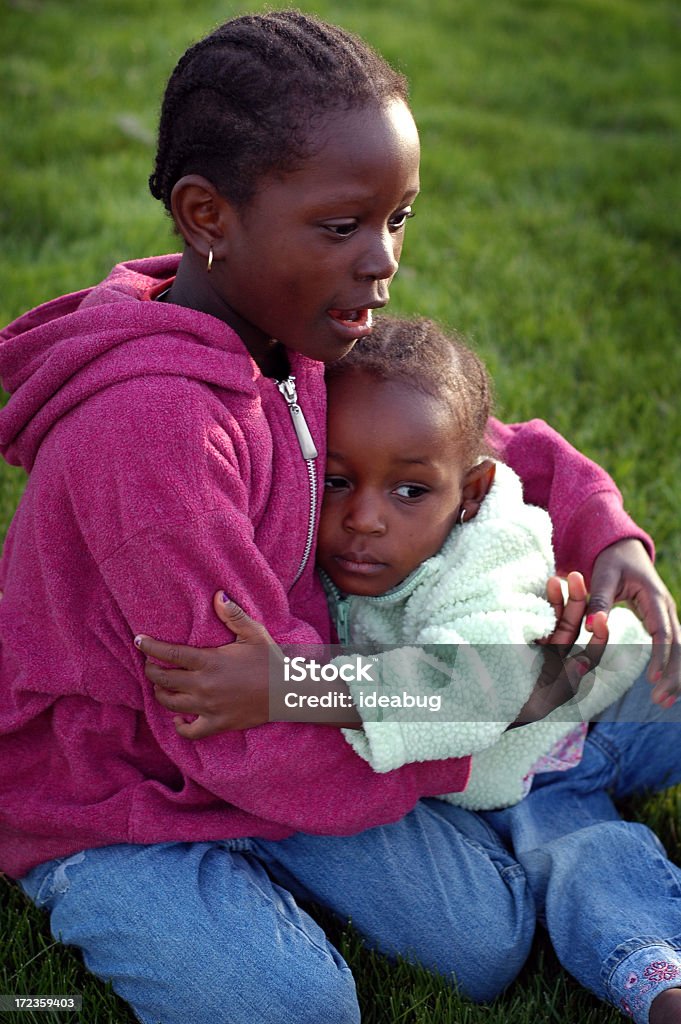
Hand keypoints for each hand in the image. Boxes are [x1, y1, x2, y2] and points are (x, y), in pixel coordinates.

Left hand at [135, 594, 282, 738]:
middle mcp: (204, 685)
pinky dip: (180, 726)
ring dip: (160, 693)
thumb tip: (217, 595)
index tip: (139, 640)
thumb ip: (233, 615)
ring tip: (160, 685)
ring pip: (171, 703)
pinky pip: (190, 732)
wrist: (288, 692)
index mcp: (210, 661)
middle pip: (164, 680)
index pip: (170, 654)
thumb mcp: (254, 633)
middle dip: (151, 670)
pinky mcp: (217, 723)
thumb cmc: (271, 660)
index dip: (150, 647)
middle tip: (149, 663)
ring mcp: (209, 707)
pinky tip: (178, 718)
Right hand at [512, 572, 608, 725]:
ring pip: (552, 618)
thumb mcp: (540, 704)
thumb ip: (564, 684)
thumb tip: (584, 661)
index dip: (598, 635)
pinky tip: (535, 589)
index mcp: (563, 672)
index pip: (588, 652)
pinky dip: (535, 603)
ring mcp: (534, 644)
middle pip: (571, 626)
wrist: (474, 705)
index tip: (601, 619)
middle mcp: (552, 656)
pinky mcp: (515, 635)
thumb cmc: (510, 710)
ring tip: (554, 579)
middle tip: (575, 577)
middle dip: (576, 602)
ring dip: (556, 598)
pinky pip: (530, 617)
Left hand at [587, 539, 679, 704]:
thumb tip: (591, 625)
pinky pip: (672, 647)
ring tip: (664, 702)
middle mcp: (667, 609)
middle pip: (679, 646)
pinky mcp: (662, 622)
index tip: (654, 680)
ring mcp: (667, 616)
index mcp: (655, 597)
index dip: (660, 656)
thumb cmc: (611, 560)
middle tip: (662, 701)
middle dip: (673, 674)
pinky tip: (665, 689)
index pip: (663, 632)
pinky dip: (671, 668)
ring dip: (675, 676)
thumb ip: (598, 599)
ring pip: (680, 649)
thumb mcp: (602, 574)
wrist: (623, 547)